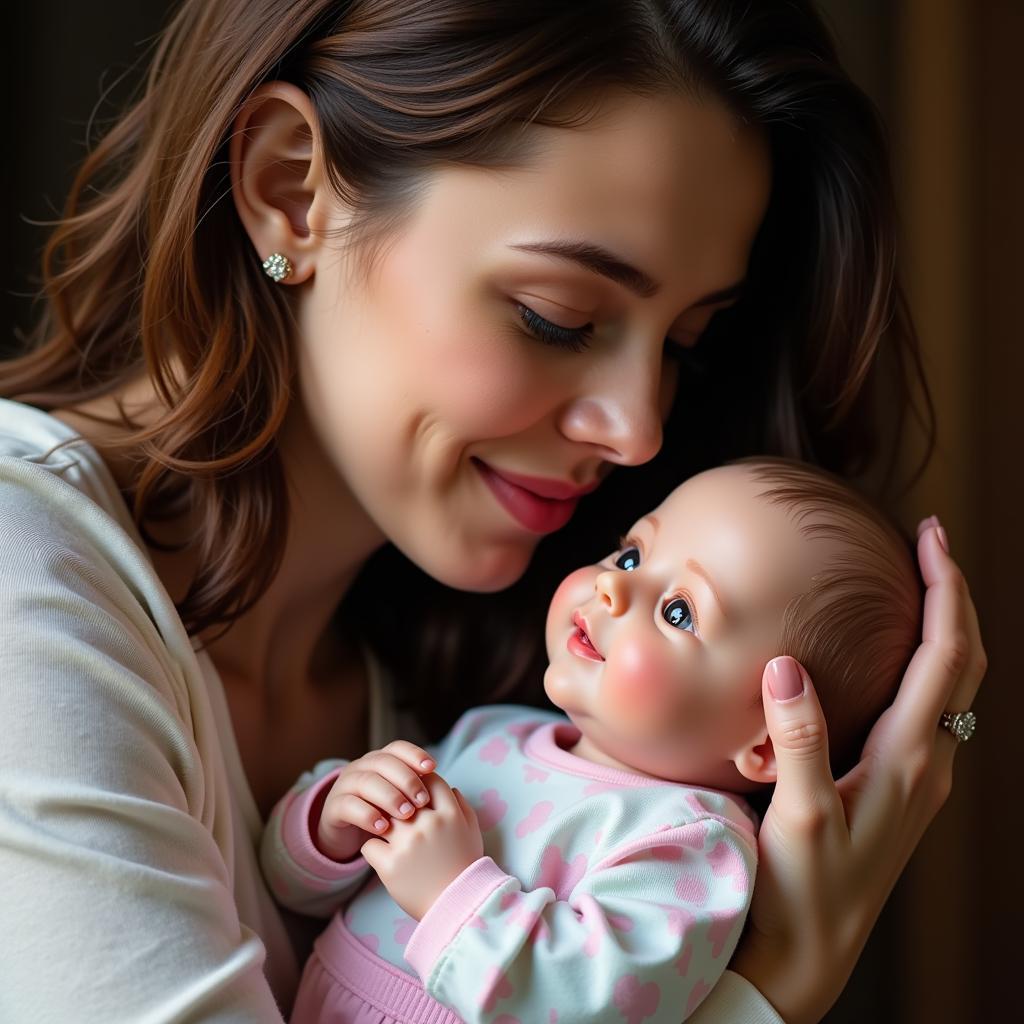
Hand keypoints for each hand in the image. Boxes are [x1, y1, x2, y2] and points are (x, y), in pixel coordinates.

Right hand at [316, 741, 436, 861]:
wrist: (348, 836)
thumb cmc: (384, 816)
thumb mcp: (401, 801)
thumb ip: (418, 792)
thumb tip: (451, 790)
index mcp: (381, 760)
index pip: (398, 748)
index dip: (415, 754)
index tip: (433, 767)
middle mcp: (362, 767)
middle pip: (384, 762)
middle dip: (406, 779)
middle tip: (422, 800)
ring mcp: (345, 785)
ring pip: (366, 781)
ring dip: (388, 796)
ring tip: (406, 814)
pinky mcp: (334, 807)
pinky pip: (348, 805)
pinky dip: (366, 815)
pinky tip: (382, 828)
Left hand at [360, 772, 483, 920]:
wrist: (458, 908)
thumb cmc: (465, 868)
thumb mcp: (472, 832)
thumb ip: (462, 806)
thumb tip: (450, 788)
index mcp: (450, 814)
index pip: (429, 780)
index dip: (419, 781)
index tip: (413, 790)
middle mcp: (428, 824)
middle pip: (401, 795)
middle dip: (396, 800)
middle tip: (393, 810)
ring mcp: (407, 844)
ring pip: (381, 816)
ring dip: (381, 822)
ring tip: (383, 831)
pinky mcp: (389, 865)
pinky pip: (369, 845)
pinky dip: (372, 848)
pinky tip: (381, 854)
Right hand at [730, 521, 985, 1023]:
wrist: (810, 955)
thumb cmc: (805, 893)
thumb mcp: (799, 817)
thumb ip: (799, 739)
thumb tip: (787, 664)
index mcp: (909, 761)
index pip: (946, 658)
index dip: (945, 591)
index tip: (930, 536)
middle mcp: (927, 764)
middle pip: (963, 664)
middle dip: (953, 596)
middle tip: (927, 541)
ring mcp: (916, 778)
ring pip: (950, 686)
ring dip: (942, 626)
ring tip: (914, 583)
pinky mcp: (896, 788)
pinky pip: (924, 707)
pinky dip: (920, 660)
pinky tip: (887, 654)